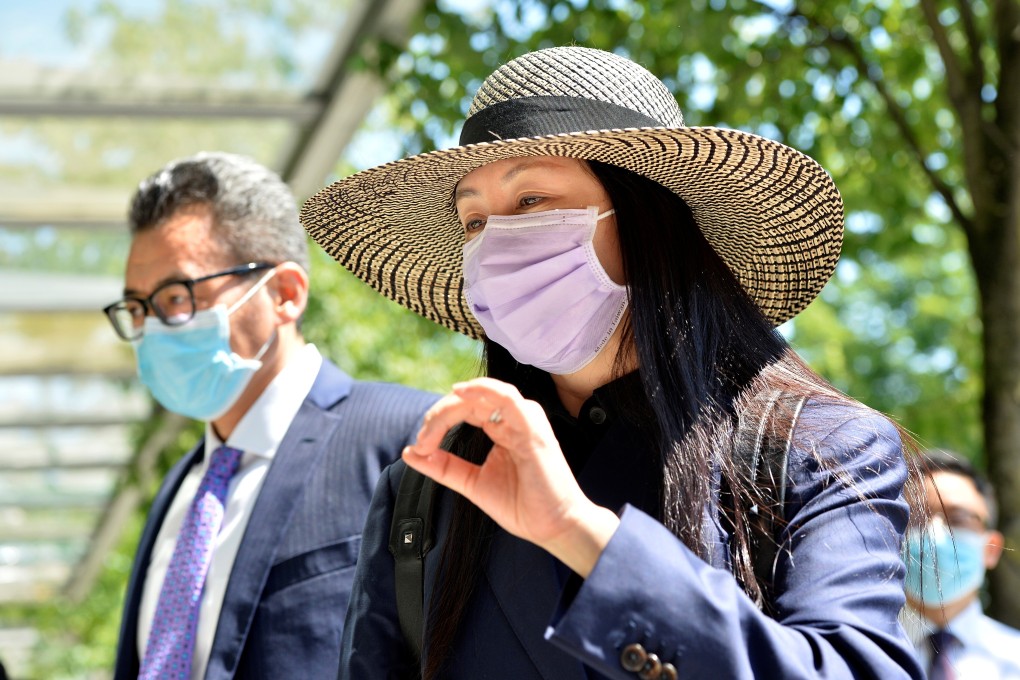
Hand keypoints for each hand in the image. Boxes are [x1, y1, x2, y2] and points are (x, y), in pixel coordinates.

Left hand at [403, 377, 619, 576]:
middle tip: (423, 438)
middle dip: (440, 413)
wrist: (552, 527)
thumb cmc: (521, 506)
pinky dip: (482, 391)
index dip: (438, 421)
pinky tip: (460, 394)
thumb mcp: (472, 483)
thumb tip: (410, 452)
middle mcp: (514, 419)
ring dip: (453, 404)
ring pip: (484, 393)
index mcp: (502, 428)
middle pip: (470, 398)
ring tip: (434, 422)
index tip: (420, 446)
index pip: (465, 408)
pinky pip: (506, 398)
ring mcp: (525, 421)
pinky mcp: (532, 428)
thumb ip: (443, 467)